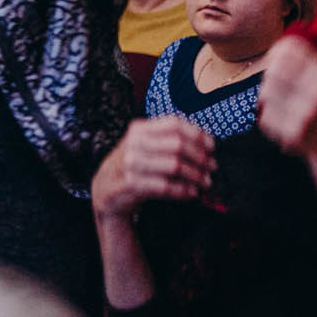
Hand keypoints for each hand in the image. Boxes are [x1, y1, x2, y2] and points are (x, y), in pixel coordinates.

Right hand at [90, 116, 215, 220]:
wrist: (105, 186)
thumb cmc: (133, 165)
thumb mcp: (143, 145)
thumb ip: (166, 139)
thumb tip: (205, 142)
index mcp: (139, 129)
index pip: (174, 124)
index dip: (197, 134)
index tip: (211, 146)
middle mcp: (134, 143)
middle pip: (177, 145)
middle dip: (200, 157)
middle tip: (211, 167)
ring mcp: (131, 163)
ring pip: (174, 166)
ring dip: (195, 175)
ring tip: (205, 182)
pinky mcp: (132, 184)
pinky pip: (165, 186)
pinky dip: (183, 190)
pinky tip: (191, 192)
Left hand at [256, 37, 316, 161]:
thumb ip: (309, 57)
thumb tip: (283, 40)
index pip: (289, 48)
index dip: (276, 52)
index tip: (274, 58)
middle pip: (273, 71)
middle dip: (270, 75)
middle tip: (275, 82)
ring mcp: (304, 114)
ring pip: (265, 92)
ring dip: (267, 95)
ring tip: (281, 101)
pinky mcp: (291, 133)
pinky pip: (265, 115)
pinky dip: (270, 115)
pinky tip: (284, 119)